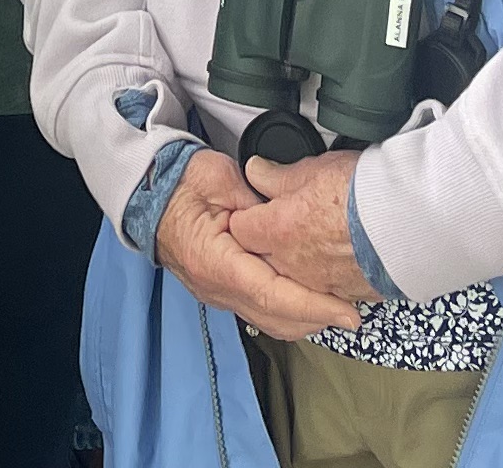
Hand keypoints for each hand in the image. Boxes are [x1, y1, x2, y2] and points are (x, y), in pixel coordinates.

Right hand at [154, 150, 360, 339]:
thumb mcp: (220, 180)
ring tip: (338, 306)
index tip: (345, 312)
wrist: (150, 195)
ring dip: (306, 319)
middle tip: (353, 312)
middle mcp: (218, 289)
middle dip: (318, 319)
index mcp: (216, 263)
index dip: (313, 306)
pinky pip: (263, 312)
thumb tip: (287, 221)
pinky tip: (309, 298)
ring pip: (271, 323)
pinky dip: (290, 310)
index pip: (272, 296)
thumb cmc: (181, 184)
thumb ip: (256, 205)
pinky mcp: (225, 292)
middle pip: (277, 319)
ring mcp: (220, 295)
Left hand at [231, 149, 381, 314]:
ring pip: (294, 276)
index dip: (248, 213)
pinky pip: (326, 288)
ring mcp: (320, 283)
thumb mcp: (314, 169)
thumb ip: (277, 176)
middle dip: (269, 242)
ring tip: (320, 235)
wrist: (409, 224)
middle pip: (263, 257)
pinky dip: (329, 274)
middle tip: (289, 219)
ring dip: (300, 260)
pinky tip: (342, 254)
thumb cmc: (364, 194)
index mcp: (278, 230)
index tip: (259, 205)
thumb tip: (256, 171)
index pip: (240, 228)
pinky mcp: (347, 294)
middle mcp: (293, 264)